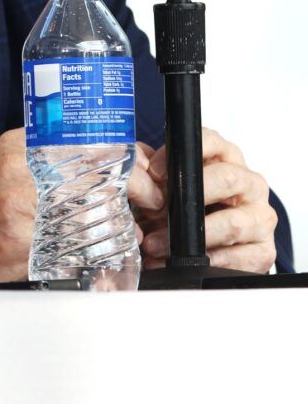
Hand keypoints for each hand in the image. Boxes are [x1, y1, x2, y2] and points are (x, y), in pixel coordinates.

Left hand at [133, 128, 276, 272]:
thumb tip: (139, 167)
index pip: (210, 140)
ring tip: (159, 246)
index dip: (181, 155)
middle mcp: (249, 183)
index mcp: (225, 159)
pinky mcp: (264, 250)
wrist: (208, 246)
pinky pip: (241, 257)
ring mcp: (260, 217)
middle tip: (156, 214)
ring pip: (233, 223)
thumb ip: (149, 171)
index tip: (155, 173)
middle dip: (188, 200)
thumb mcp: (164, 184)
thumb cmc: (183, 208)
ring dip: (191, 239)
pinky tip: (187, 263)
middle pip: (226, 179)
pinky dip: (209, 262)